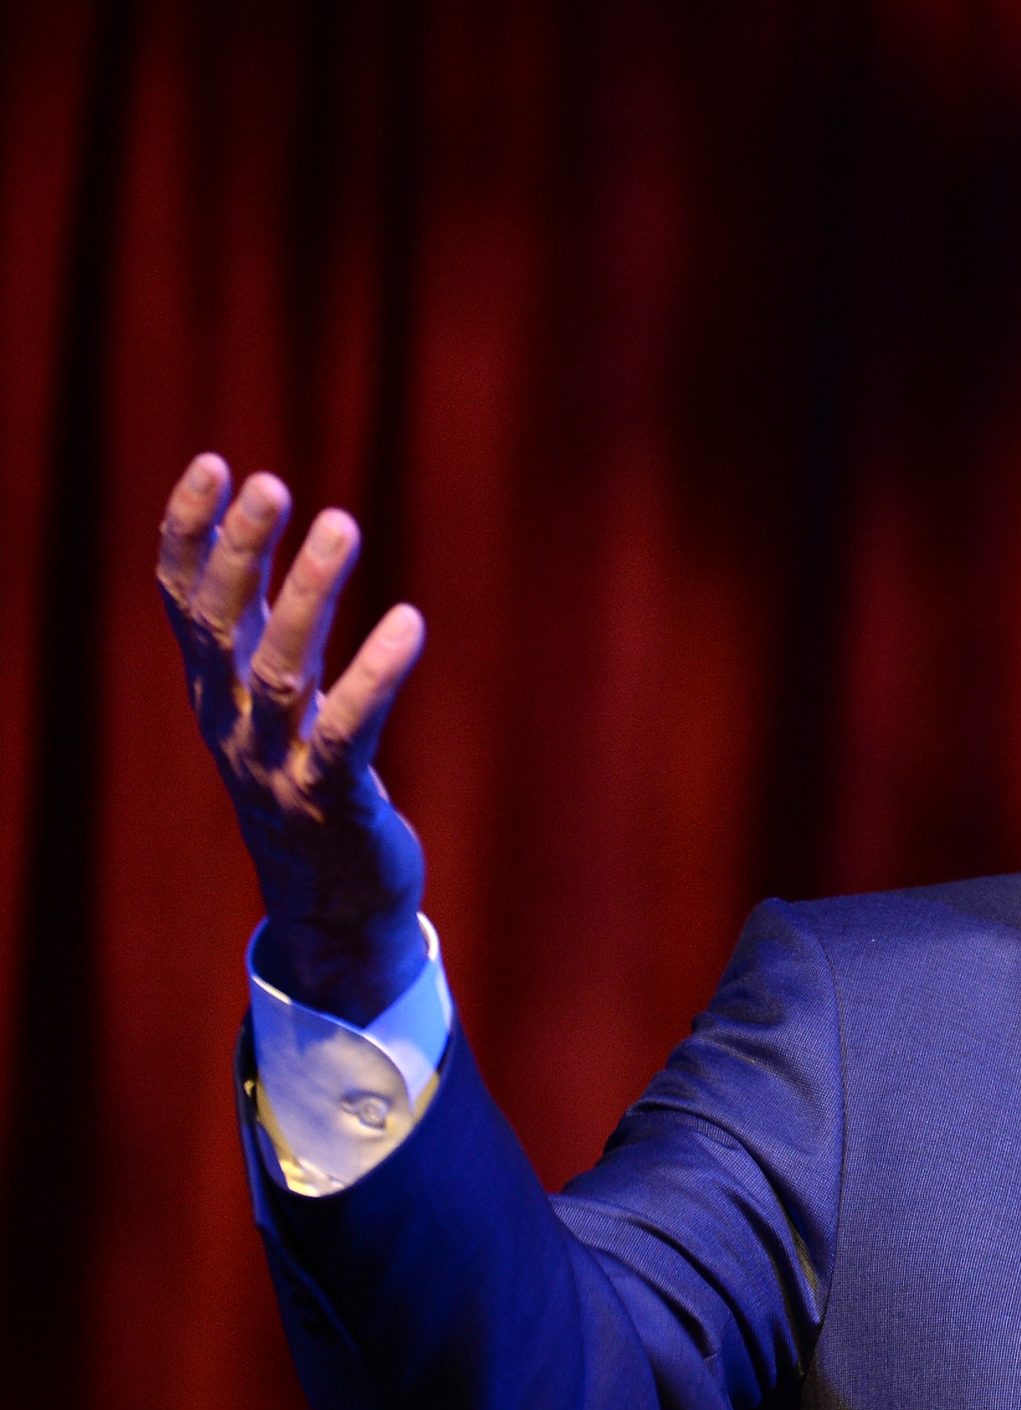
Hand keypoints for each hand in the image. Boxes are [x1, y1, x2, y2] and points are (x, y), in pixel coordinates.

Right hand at [157, 453, 428, 1022]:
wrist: (334, 906)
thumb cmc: (309, 785)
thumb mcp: (271, 707)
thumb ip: (263, 633)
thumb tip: (258, 537)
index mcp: (212, 695)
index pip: (182, 601)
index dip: (190, 533)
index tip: (214, 464)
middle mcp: (230, 726)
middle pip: (219, 628)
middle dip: (239, 551)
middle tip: (272, 483)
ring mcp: (276, 768)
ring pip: (279, 674)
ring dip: (308, 595)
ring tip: (341, 522)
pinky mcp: (333, 804)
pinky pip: (349, 733)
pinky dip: (375, 676)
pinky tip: (409, 622)